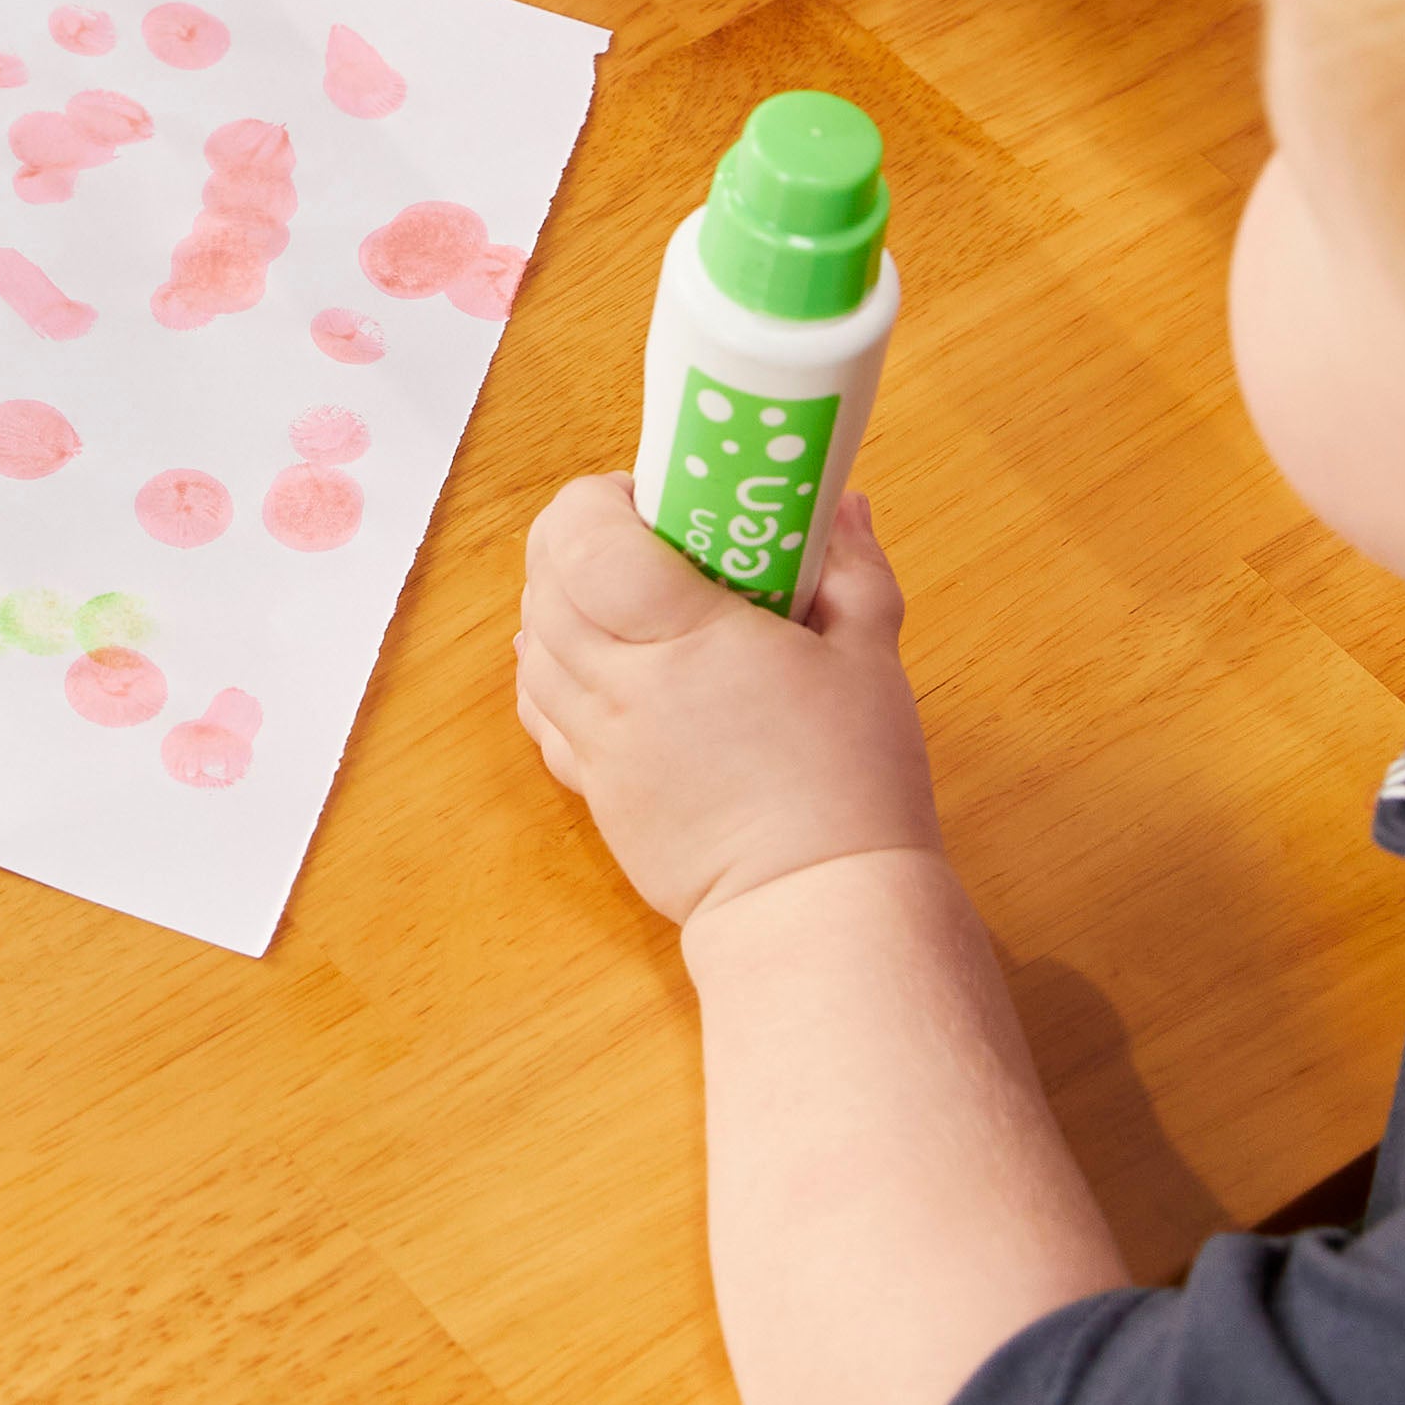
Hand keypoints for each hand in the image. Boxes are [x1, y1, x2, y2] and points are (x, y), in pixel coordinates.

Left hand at [515, 479, 943, 927]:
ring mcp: (598, 740)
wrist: (820, 909)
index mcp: (686, 638)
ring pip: (532, 642)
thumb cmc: (853, 784)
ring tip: (621, 595)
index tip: (647, 494)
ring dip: (558, 600)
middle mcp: (623, 684)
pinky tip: (591, 661)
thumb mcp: (872, 659)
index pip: (587, 540)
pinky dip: (548, 671)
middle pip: (546, 582)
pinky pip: (540, 709)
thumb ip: (852, 570)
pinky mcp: (593, 788)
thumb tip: (843, 504)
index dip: (597, 500)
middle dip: (574, 538)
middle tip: (636, 535)